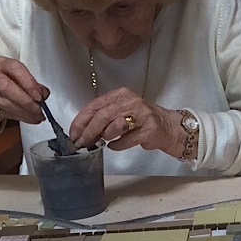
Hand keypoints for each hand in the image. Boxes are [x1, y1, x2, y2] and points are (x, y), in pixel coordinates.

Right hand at [0, 56, 47, 128]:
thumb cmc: (1, 86)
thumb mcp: (17, 80)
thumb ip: (31, 85)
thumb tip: (44, 93)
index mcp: (1, 63)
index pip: (15, 68)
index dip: (28, 82)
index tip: (39, 95)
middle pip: (6, 86)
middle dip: (25, 100)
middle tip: (38, 108)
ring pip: (5, 102)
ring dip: (24, 112)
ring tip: (37, 116)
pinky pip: (2, 112)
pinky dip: (18, 116)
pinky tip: (28, 118)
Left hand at [68, 88, 182, 156]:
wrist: (166, 126)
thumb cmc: (139, 120)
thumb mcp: (119, 112)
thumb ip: (101, 118)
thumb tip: (80, 133)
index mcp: (120, 94)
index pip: (95, 105)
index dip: (81, 121)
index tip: (74, 134)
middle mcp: (131, 101)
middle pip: (103, 116)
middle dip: (89, 132)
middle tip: (82, 144)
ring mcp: (142, 115)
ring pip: (115, 126)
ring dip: (105, 137)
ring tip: (104, 141)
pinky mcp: (149, 130)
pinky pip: (126, 140)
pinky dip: (117, 145)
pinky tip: (115, 146)